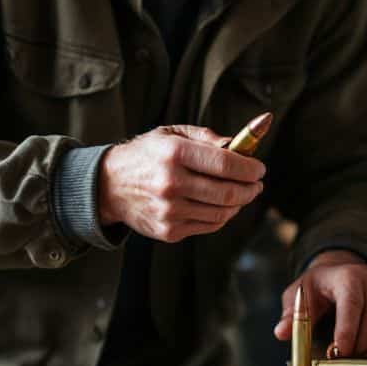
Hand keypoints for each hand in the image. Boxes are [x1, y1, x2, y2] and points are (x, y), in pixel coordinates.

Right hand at [97, 125, 265, 242]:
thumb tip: (237, 145)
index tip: (259, 168)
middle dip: (251, 188)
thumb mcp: (170, 134)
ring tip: (242, 194)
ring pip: (221, 212)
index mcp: (173, 153)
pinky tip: (222, 206)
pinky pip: (208, 225)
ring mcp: (169, 210)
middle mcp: (171, 183)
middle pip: (228, 191)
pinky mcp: (168, 231)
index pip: (225, 163)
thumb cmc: (145, 156)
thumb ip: (204, 137)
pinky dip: (222, 216)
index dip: (249, 167)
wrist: (108, 186)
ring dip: (239, 203)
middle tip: (257, 183)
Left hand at [273, 250, 366, 356]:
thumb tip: (281, 333)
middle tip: (339, 362)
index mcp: (348, 277)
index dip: (346, 330)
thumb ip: (291, 314)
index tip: (338, 352)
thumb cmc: (317, 287)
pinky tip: (362, 357)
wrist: (340, 274)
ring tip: (347, 360)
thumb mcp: (299, 294)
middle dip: (357, 345)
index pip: (351, 304)